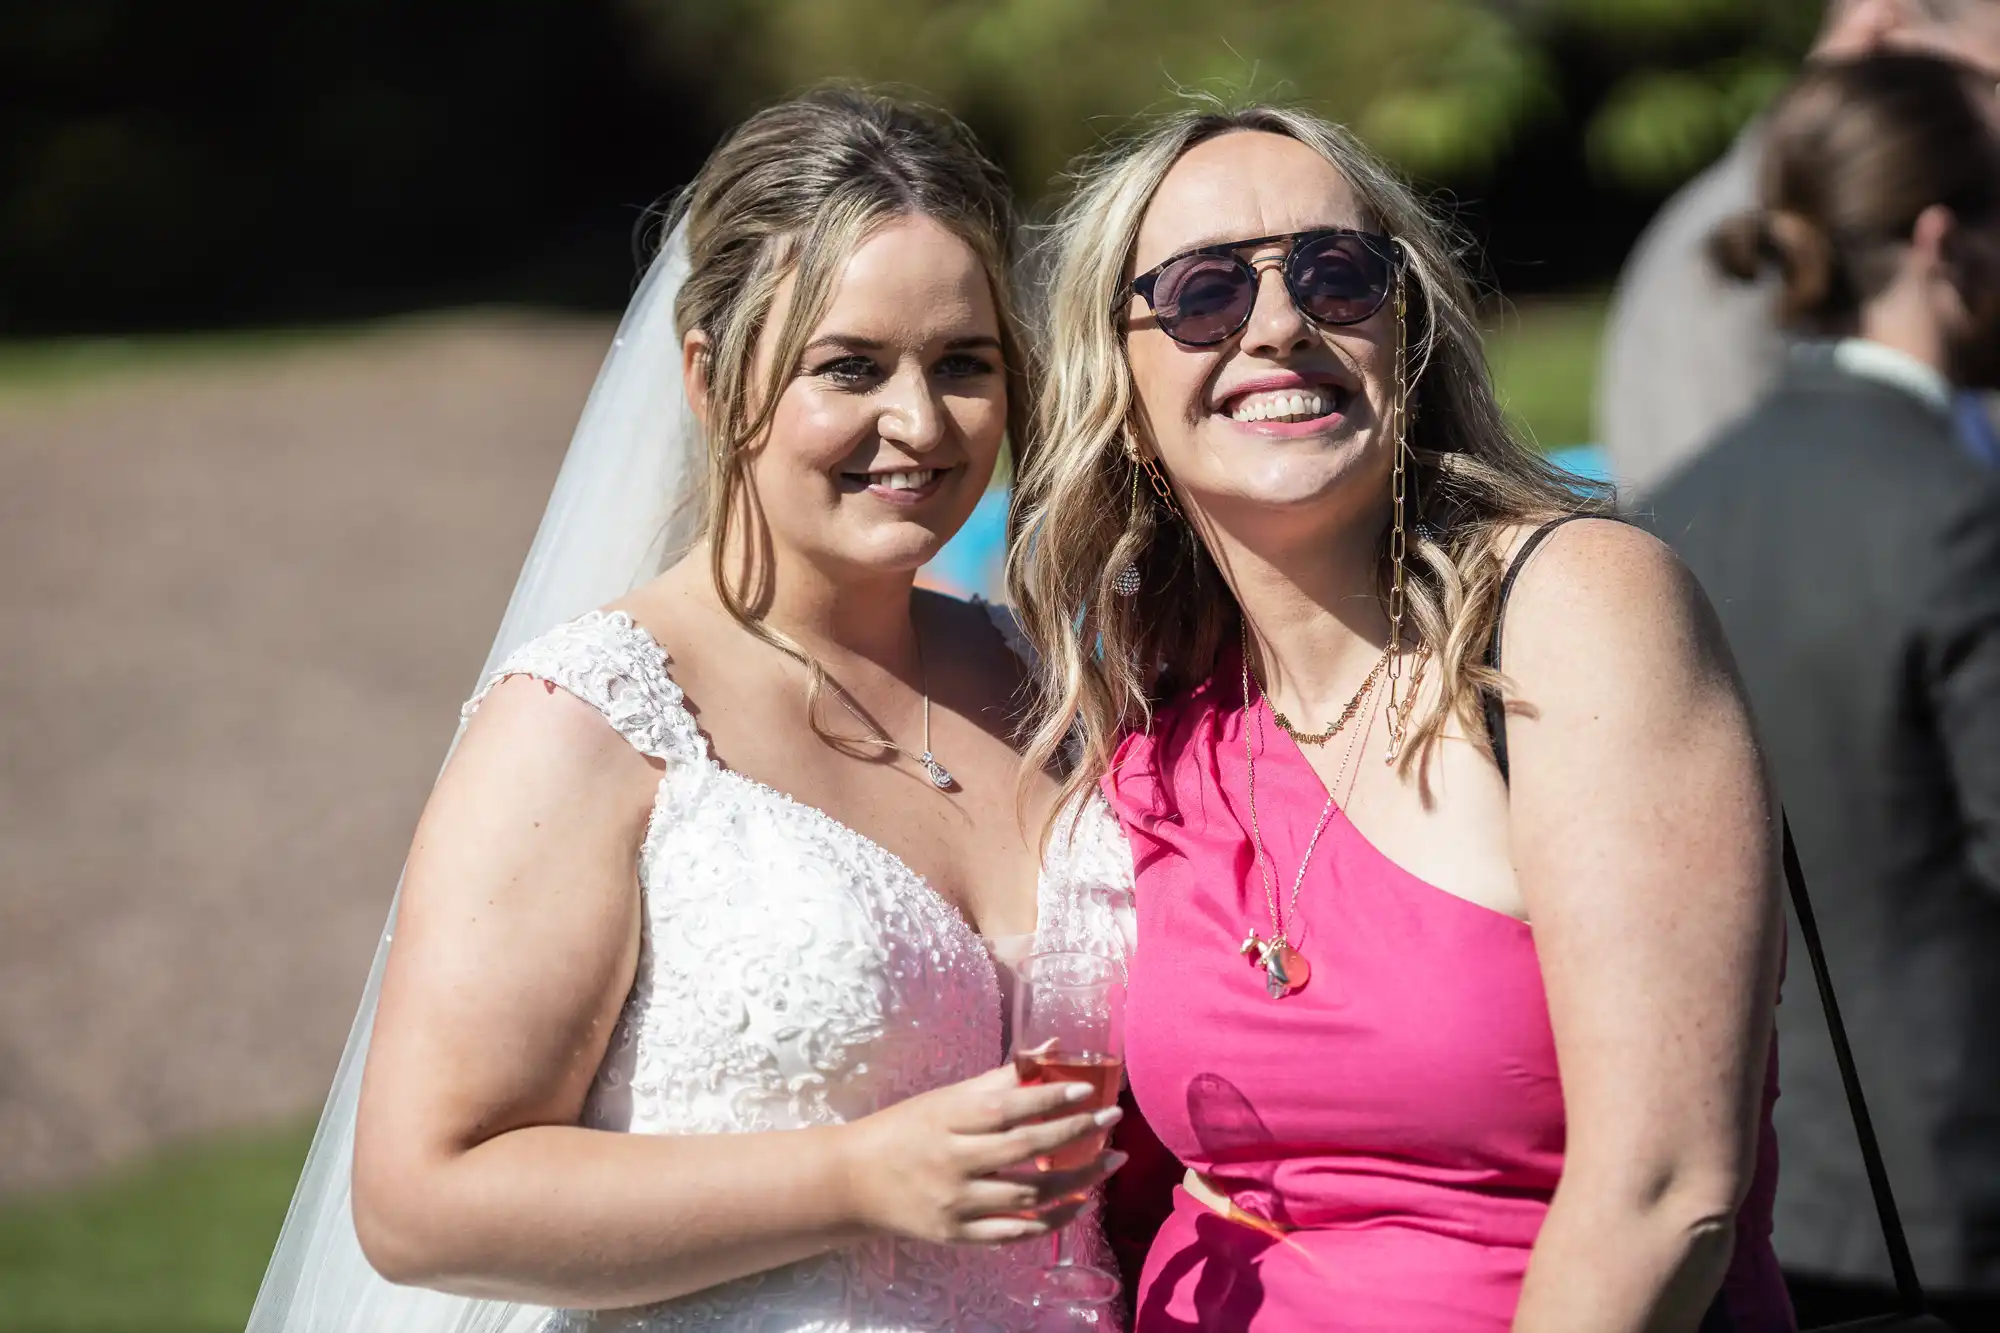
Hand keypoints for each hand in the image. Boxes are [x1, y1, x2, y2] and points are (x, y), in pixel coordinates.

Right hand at [838, 1063, 1126, 1245]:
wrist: (853, 1182)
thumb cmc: (906, 1129)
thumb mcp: (947, 1097)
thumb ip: (1002, 1078)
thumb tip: (1054, 1047)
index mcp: (948, 1120)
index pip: (1007, 1109)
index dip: (1050, 1099)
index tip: (1088, 1091)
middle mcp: (952, 1162)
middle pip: (1025, 1150)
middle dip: (1076, 1134)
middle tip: (1113, 1118)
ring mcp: (955, 1204)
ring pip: (1029, 1197)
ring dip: (1079, 1179)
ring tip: (1111, 1160)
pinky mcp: (958, 1235)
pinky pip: (1016, 1233)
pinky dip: (1054, 1220)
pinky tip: (1082, 1202)